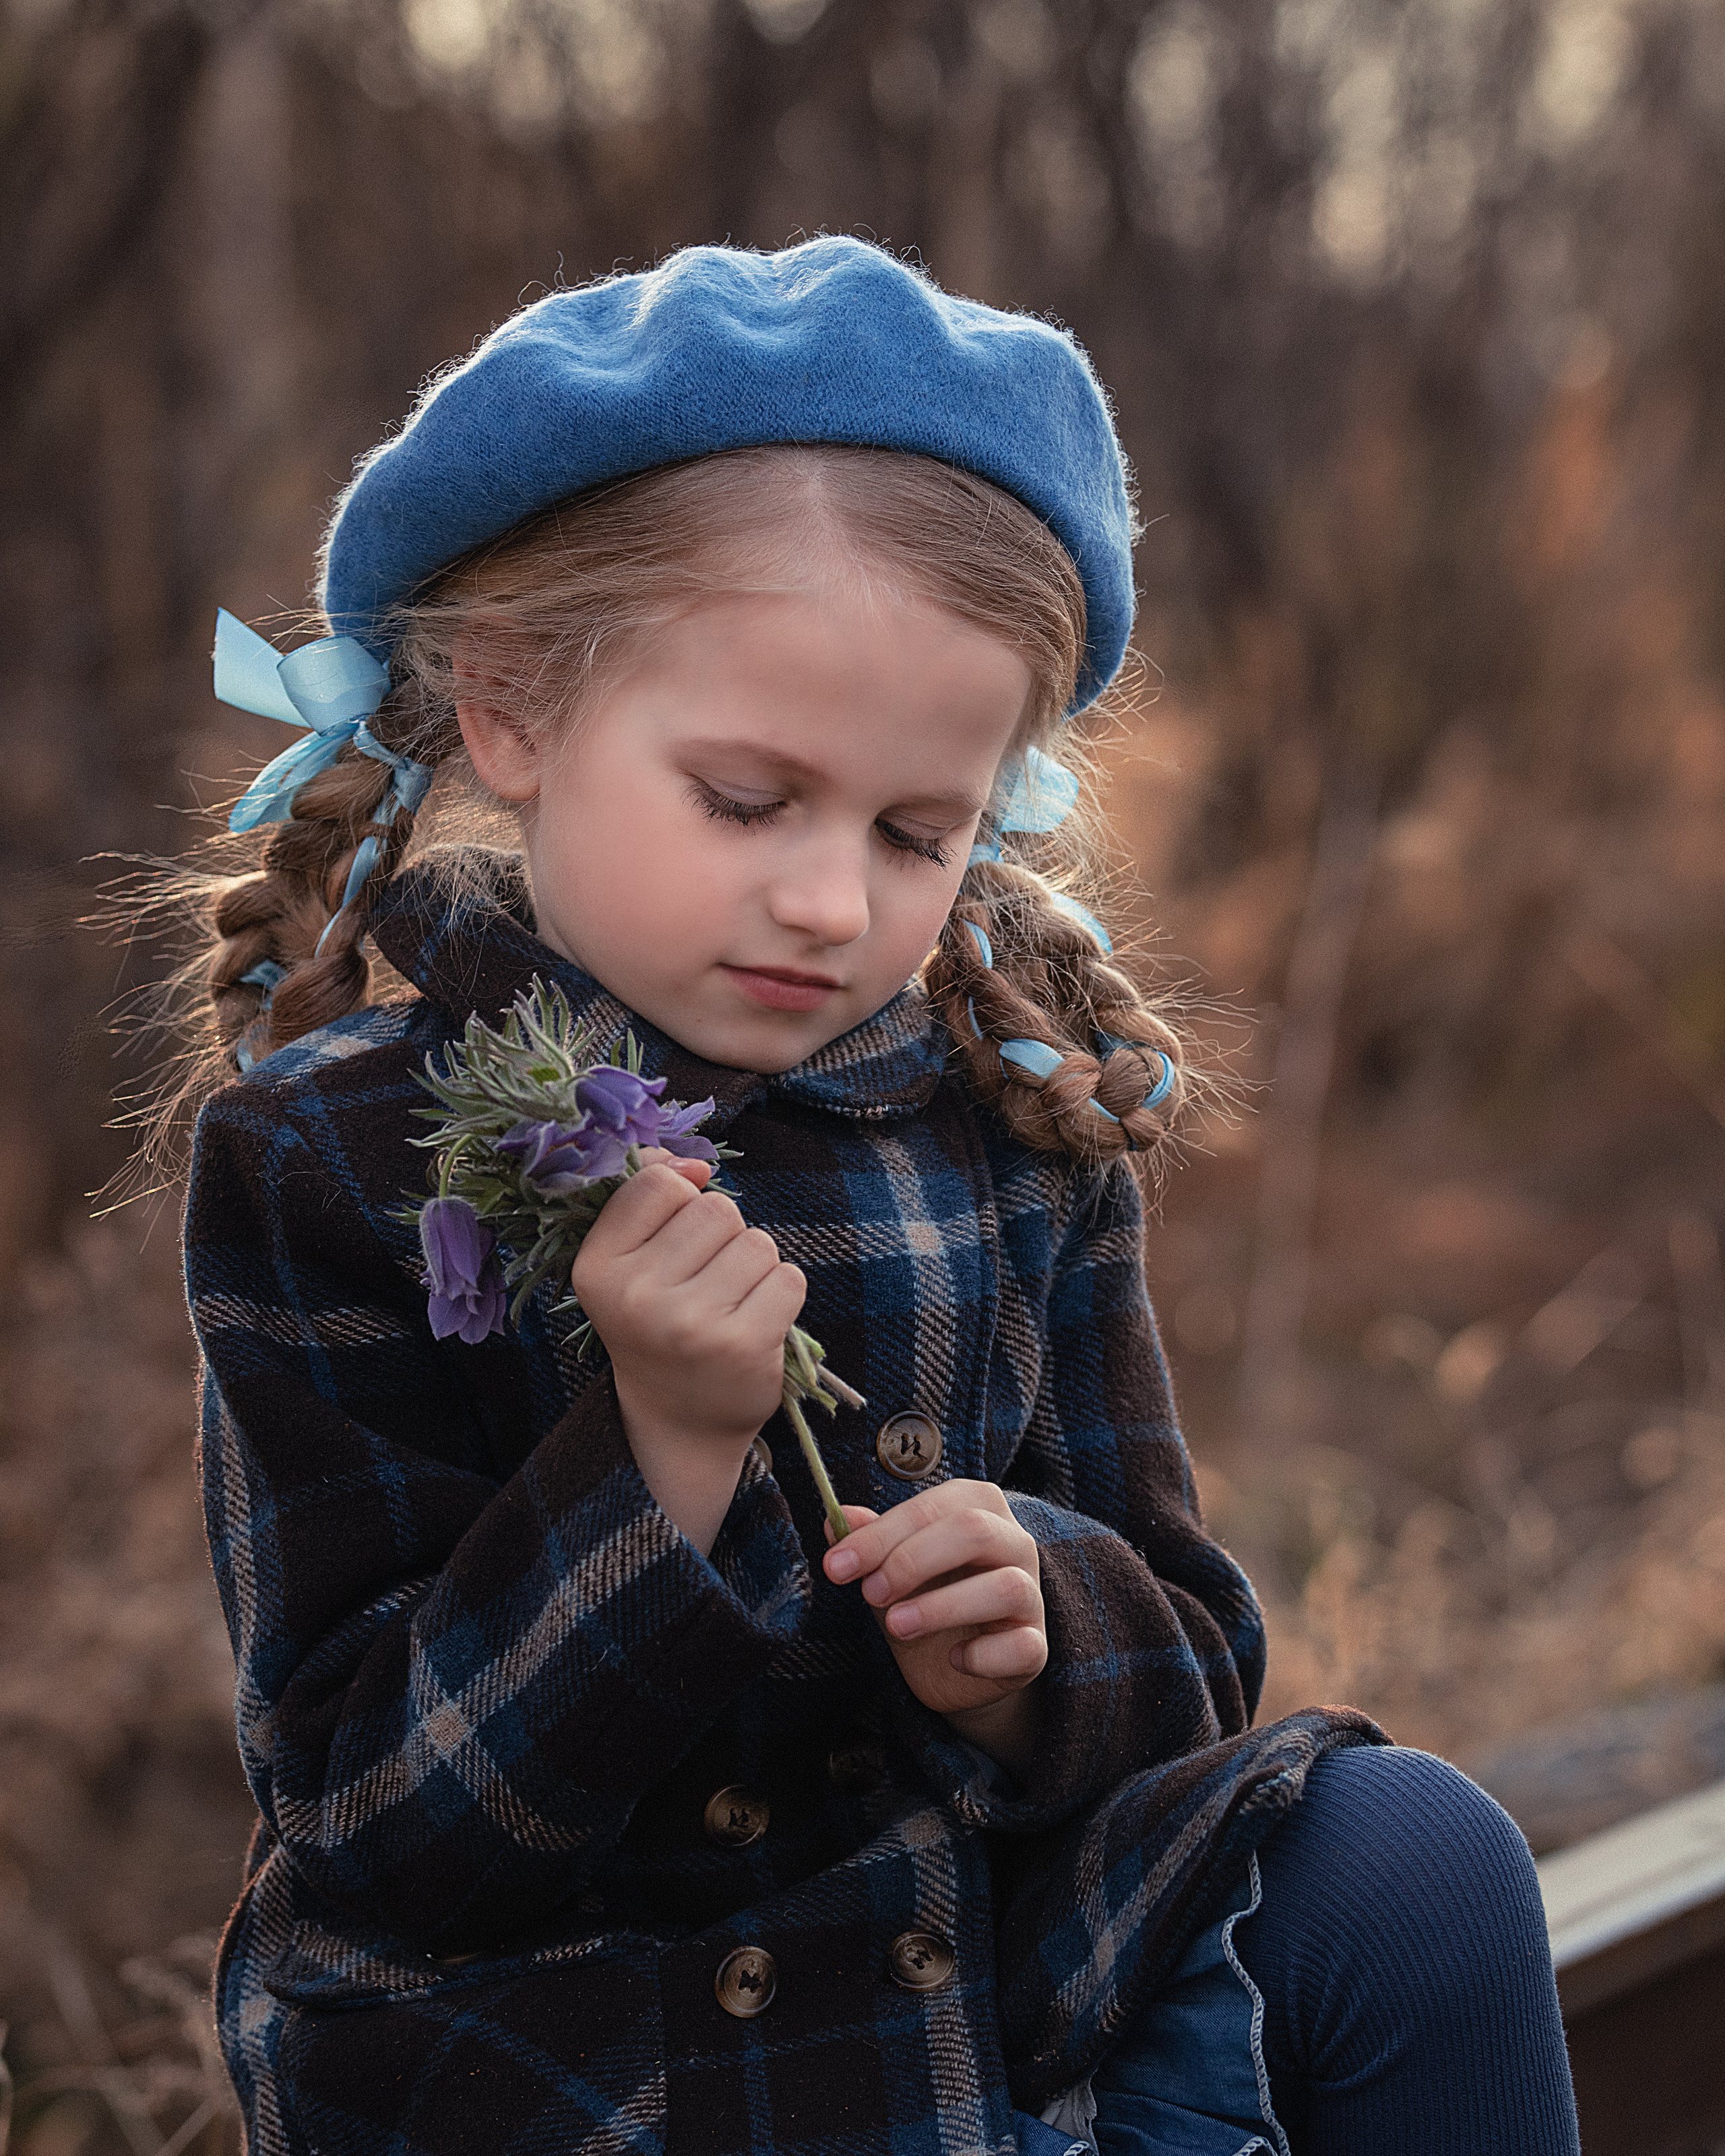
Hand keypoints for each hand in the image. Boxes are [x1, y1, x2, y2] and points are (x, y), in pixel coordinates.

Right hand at [571, 1155, 806, 1550]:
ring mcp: (690, 1323)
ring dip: (754, 1266)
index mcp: (596, 1268)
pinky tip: (754, 1324)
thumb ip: (649, 1197)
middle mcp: (635, 1296)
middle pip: (716, 1209)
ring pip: (756, 1241)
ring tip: (728, 1305)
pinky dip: (781, 1294)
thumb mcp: (630, 1263)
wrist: (678, 1422)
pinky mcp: (742, 1345)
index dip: (681, 1201)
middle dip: (723, 1237)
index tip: (675, 1242)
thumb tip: (693, 1164)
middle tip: (704, 1285)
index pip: (657, 1183)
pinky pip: (789, 1276)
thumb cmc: (658, 1325)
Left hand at [822, 1481, 1046, 1765]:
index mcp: (978, 1508)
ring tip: (896, 1626)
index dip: (882, 1534)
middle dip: (912, 1560)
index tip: (837, 1565)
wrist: (954, 1664)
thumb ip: (870, 1541)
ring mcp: (1031, 1595)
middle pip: (974, 1530)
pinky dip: (984, 1656)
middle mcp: (1014, 1543)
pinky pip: (1023, 1646)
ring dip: (942, 1606)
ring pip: (1005, 1586)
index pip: (932, 1507)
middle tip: (869, 1593)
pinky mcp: (1035, 1646)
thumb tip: (836, 1518)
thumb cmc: (925, 1598)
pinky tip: (954, 1659)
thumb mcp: (889, 1568)